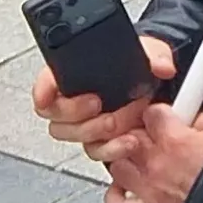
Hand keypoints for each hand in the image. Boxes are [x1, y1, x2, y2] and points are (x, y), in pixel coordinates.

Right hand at [36, 35, 181, 159]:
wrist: (159, 88)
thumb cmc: (142, 65)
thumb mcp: (149, 51)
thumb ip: (155, 55)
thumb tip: (161, 66)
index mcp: (74, 74)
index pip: (46, 82)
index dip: (41, 90)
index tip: (45, 96)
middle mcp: (75, 101)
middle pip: (56, 117)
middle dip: (77, 113)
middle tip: (98, 103)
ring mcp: (87, 124)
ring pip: (76, 137)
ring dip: (98, 132)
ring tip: (122, 122)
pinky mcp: (101, 142)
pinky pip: (97, 151)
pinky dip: (112, 149)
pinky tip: (129, 141)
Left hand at [98, 108, 202, 202]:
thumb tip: (197, 117)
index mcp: (173, 138)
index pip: (151, 112)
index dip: (159, 111)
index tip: (168, 115)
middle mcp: (155, 162)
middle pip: (128, 136)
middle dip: (140, 132)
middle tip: (155, 135)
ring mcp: (150, 188)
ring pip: (117, 166)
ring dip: (125, 159)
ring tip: (140, 158)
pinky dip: (115, 198)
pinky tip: (123, 189)